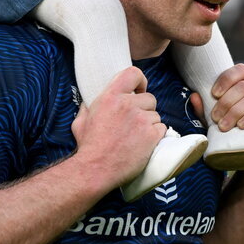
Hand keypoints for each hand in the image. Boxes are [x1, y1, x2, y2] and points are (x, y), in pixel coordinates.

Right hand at [71, 66, 165, 189]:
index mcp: (110, 97)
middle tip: (134, 123)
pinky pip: (162, 129)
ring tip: (136, 137)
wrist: (96, 169)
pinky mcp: (151, 135)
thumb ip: (88, 108)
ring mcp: (141, 119)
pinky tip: (143, 144)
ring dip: (150, 125)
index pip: (133, 73)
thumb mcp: (81, 121)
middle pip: (150, 98)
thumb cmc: (88, 147)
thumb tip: (91, 102)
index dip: (140, 81)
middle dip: (145, 109)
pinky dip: (156, 136)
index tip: (139, 90)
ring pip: (156, 115)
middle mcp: (127, 104)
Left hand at [192, 63, 243, 130]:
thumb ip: (205, 111)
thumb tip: (194, 96)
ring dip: (235, 111)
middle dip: (226, 102)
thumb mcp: (218, 124)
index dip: (226, 78)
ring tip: (225, 127)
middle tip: (216, 119)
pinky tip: (242, 126)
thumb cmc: (237, 138)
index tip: (213, 94)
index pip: (241, 70)